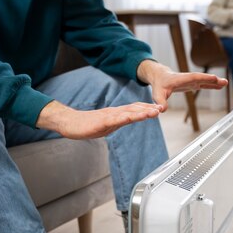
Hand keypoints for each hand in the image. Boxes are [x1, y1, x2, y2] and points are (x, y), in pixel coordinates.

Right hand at [36, 100, 162, 138]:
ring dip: (141, 112)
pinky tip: (131, 118)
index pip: (134, 109)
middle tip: (161, 107)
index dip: (147, 108)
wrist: (70, 123)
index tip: (159, 108)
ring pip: (127, 113)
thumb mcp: (107, 124)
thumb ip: (118, 122)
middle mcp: (114, 113)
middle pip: (134, 109)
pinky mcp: (100, 122)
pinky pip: (114, 120)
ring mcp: (108, 117)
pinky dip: (124, 118)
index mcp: (116, 114)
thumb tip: (128, 121)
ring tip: (153, 112)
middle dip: (148, 108)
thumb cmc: (87, 125)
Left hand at [137, 60, 227, 110]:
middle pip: (202, 79)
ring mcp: (191, 81)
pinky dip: (212, 85)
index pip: (193, 78)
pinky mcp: (193, 84)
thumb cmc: (159, 84)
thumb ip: (160, 101)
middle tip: (224, 81)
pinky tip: (219, 86)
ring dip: (215, 82)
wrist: (160, 77)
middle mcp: (188, 79)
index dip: (203, 78)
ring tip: (225, 83)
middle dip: (212, 80)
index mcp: (181, 79)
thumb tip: (162, 110)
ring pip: (205, 81)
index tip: (213, 78)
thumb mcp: (157, 94)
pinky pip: (204, 84)